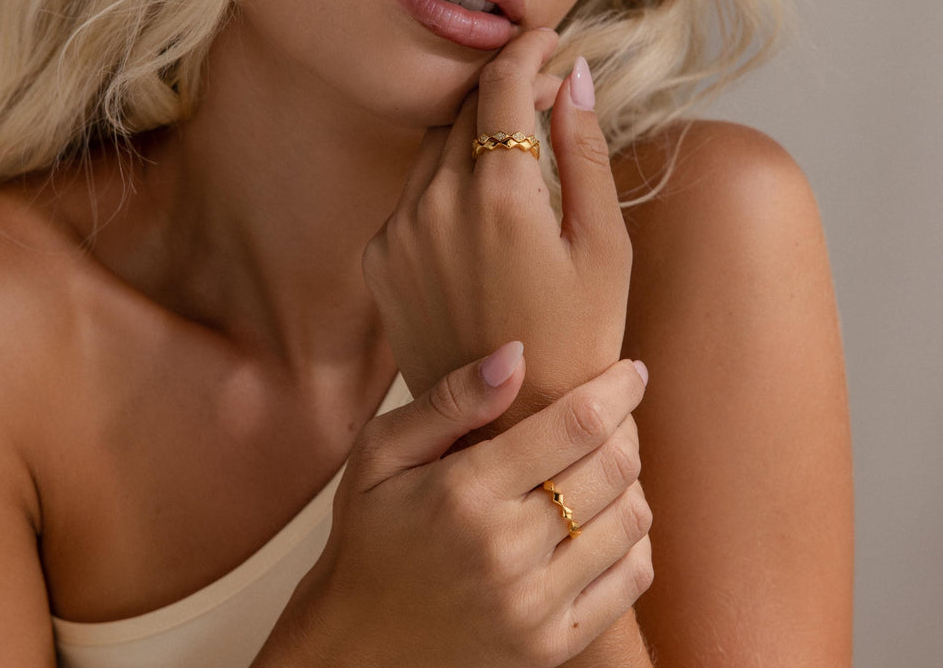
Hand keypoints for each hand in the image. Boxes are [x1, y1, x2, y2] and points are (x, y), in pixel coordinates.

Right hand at [260, 348, 651, 667]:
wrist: (358, 646)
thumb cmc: (369, 535)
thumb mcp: (381, 454)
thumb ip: (450, 401)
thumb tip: (516, 354)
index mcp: (466, 492)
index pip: (576, 424)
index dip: (616, 389)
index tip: (629, 370)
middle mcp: (508, 550)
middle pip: (613, 467)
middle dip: (626, 426)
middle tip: (614, 412)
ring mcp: (535, 605)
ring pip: (631, 519)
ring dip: (631, 479)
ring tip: (606, 461)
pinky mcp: (552, 645)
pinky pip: (631, 578)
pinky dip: (634, 537)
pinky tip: (606, 517)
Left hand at [363, 28, 630, 404]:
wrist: (510, 422)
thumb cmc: (577, 335)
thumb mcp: (602, 244)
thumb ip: (583, 149)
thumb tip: (574, 73)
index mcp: (498, 195)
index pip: (501, 84)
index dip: (526, 50)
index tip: (548, 39)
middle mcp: (435, 204)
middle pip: (462, 108)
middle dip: (503, 88)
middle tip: (543, 91)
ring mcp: (398, 231)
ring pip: (432, 147)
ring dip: (472, 133)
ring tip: (516, 150)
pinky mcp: (379, 258)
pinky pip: (412, 193)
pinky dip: (444, 181)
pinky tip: (480, 208)